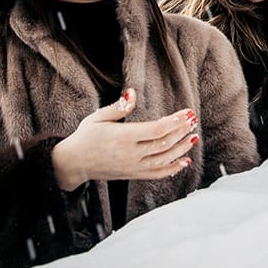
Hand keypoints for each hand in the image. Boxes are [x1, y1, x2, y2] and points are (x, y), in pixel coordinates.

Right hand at [51, 88, 198, 190]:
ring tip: (193, 138)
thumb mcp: (97, 117)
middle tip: (194, 120)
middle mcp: (130, 154)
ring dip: (181, 149)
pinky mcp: (132, 175)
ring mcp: (132, 167)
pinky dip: (172, 169)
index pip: (156, 129)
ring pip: (163, 159)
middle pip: (164, 143)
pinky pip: (156, 174)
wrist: (73, 164)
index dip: (175, 121)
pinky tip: (184, 161)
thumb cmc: (85, 136)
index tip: (188, 112)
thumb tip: (132, 92)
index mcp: (122, 136)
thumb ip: (118, 107)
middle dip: (182, 132)